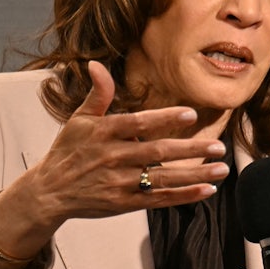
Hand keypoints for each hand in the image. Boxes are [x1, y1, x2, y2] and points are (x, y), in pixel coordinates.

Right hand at [0, 61, 229, 254]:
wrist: (49, 192)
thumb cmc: (68, 151)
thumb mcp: (78, 119)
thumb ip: (97, 94)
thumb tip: (96, 65)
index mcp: (104, 133)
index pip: (139, 123)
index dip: (165, 118)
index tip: (191, 113)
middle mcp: (114, 158)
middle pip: (157, 152)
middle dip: (190, 150)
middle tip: (218, 147)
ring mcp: (120, 183)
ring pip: (163, 178)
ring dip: (194, 174)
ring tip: (221, 168)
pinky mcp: (124, 203)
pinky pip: (159, 199)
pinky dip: (183, 196)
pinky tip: (206, 190)